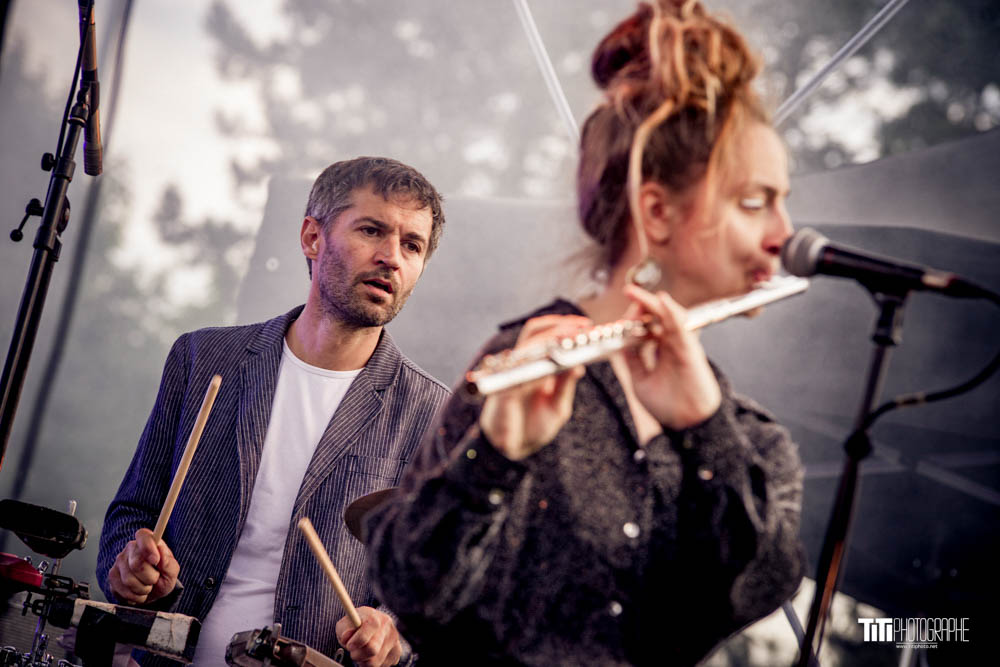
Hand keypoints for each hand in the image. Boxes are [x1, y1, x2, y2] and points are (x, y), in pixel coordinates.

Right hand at [107, 528, 179, 604]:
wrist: (152, 593)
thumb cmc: (163, 577)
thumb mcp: (172, 571)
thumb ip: (168, 562)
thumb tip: (161, 550)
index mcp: (148, 541)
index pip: (143, 536)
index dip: (148, 547)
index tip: (155, 560)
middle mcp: (130, 549)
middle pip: (137, 564)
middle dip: (150, 577)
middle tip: (155, 579)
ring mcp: (119, 562)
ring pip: (128, 579)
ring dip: (143, 588)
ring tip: (147, 586)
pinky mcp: (112, 576)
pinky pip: (122, 590)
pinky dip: (135, 596)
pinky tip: (139, 592)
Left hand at [336, 607, 401, 666]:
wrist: (372, 625)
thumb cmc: (356, 625)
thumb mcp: (346, 623)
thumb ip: (344, 629)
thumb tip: (346, 637)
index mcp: (376, 617)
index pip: (369, 630)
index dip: (357, 641)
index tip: (349, 645)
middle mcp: (388, 628)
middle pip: (372, 650)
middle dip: (357, 654)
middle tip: (353, 652)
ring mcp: (394, 641)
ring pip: (375, 662)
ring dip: (364, 661)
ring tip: (361, 652)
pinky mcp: (396, 653)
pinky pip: (381, 666)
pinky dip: (372, 663)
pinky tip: (371, 655)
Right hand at [479, 315, 588, 459]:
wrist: (511, 450)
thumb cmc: (533, 427)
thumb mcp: (557, 407)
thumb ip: (565, 387)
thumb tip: (580, 365)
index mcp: (536, 367)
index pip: (547, 336)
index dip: (565, 326)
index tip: (586, 324)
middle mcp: (523, 365)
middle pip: (535, 330)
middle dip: (559, 324)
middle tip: (581, 325)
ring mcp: (512, 373)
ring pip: (527, 343)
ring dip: (549, 336)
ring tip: (570, 335)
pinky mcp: (503, 388)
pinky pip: (519, 370)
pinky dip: (538, 364)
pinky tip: (554, 362)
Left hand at [622, 285, 720, 429]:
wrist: (687, 425)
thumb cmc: (667, 405)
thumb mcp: (640, 380)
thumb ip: (632, 360)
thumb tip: (619, 342)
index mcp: (660, 350)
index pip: (646, 326)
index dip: (634, 317)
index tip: (620, 316)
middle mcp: (671, 344)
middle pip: (657, 316)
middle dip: (642, 303)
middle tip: (628, 290)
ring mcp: (681, 346)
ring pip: (668, 317)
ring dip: (653, 303)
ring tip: (636, 293)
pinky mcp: (690, 351)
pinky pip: (681, 328)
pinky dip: (672, 313)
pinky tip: (662, 301)